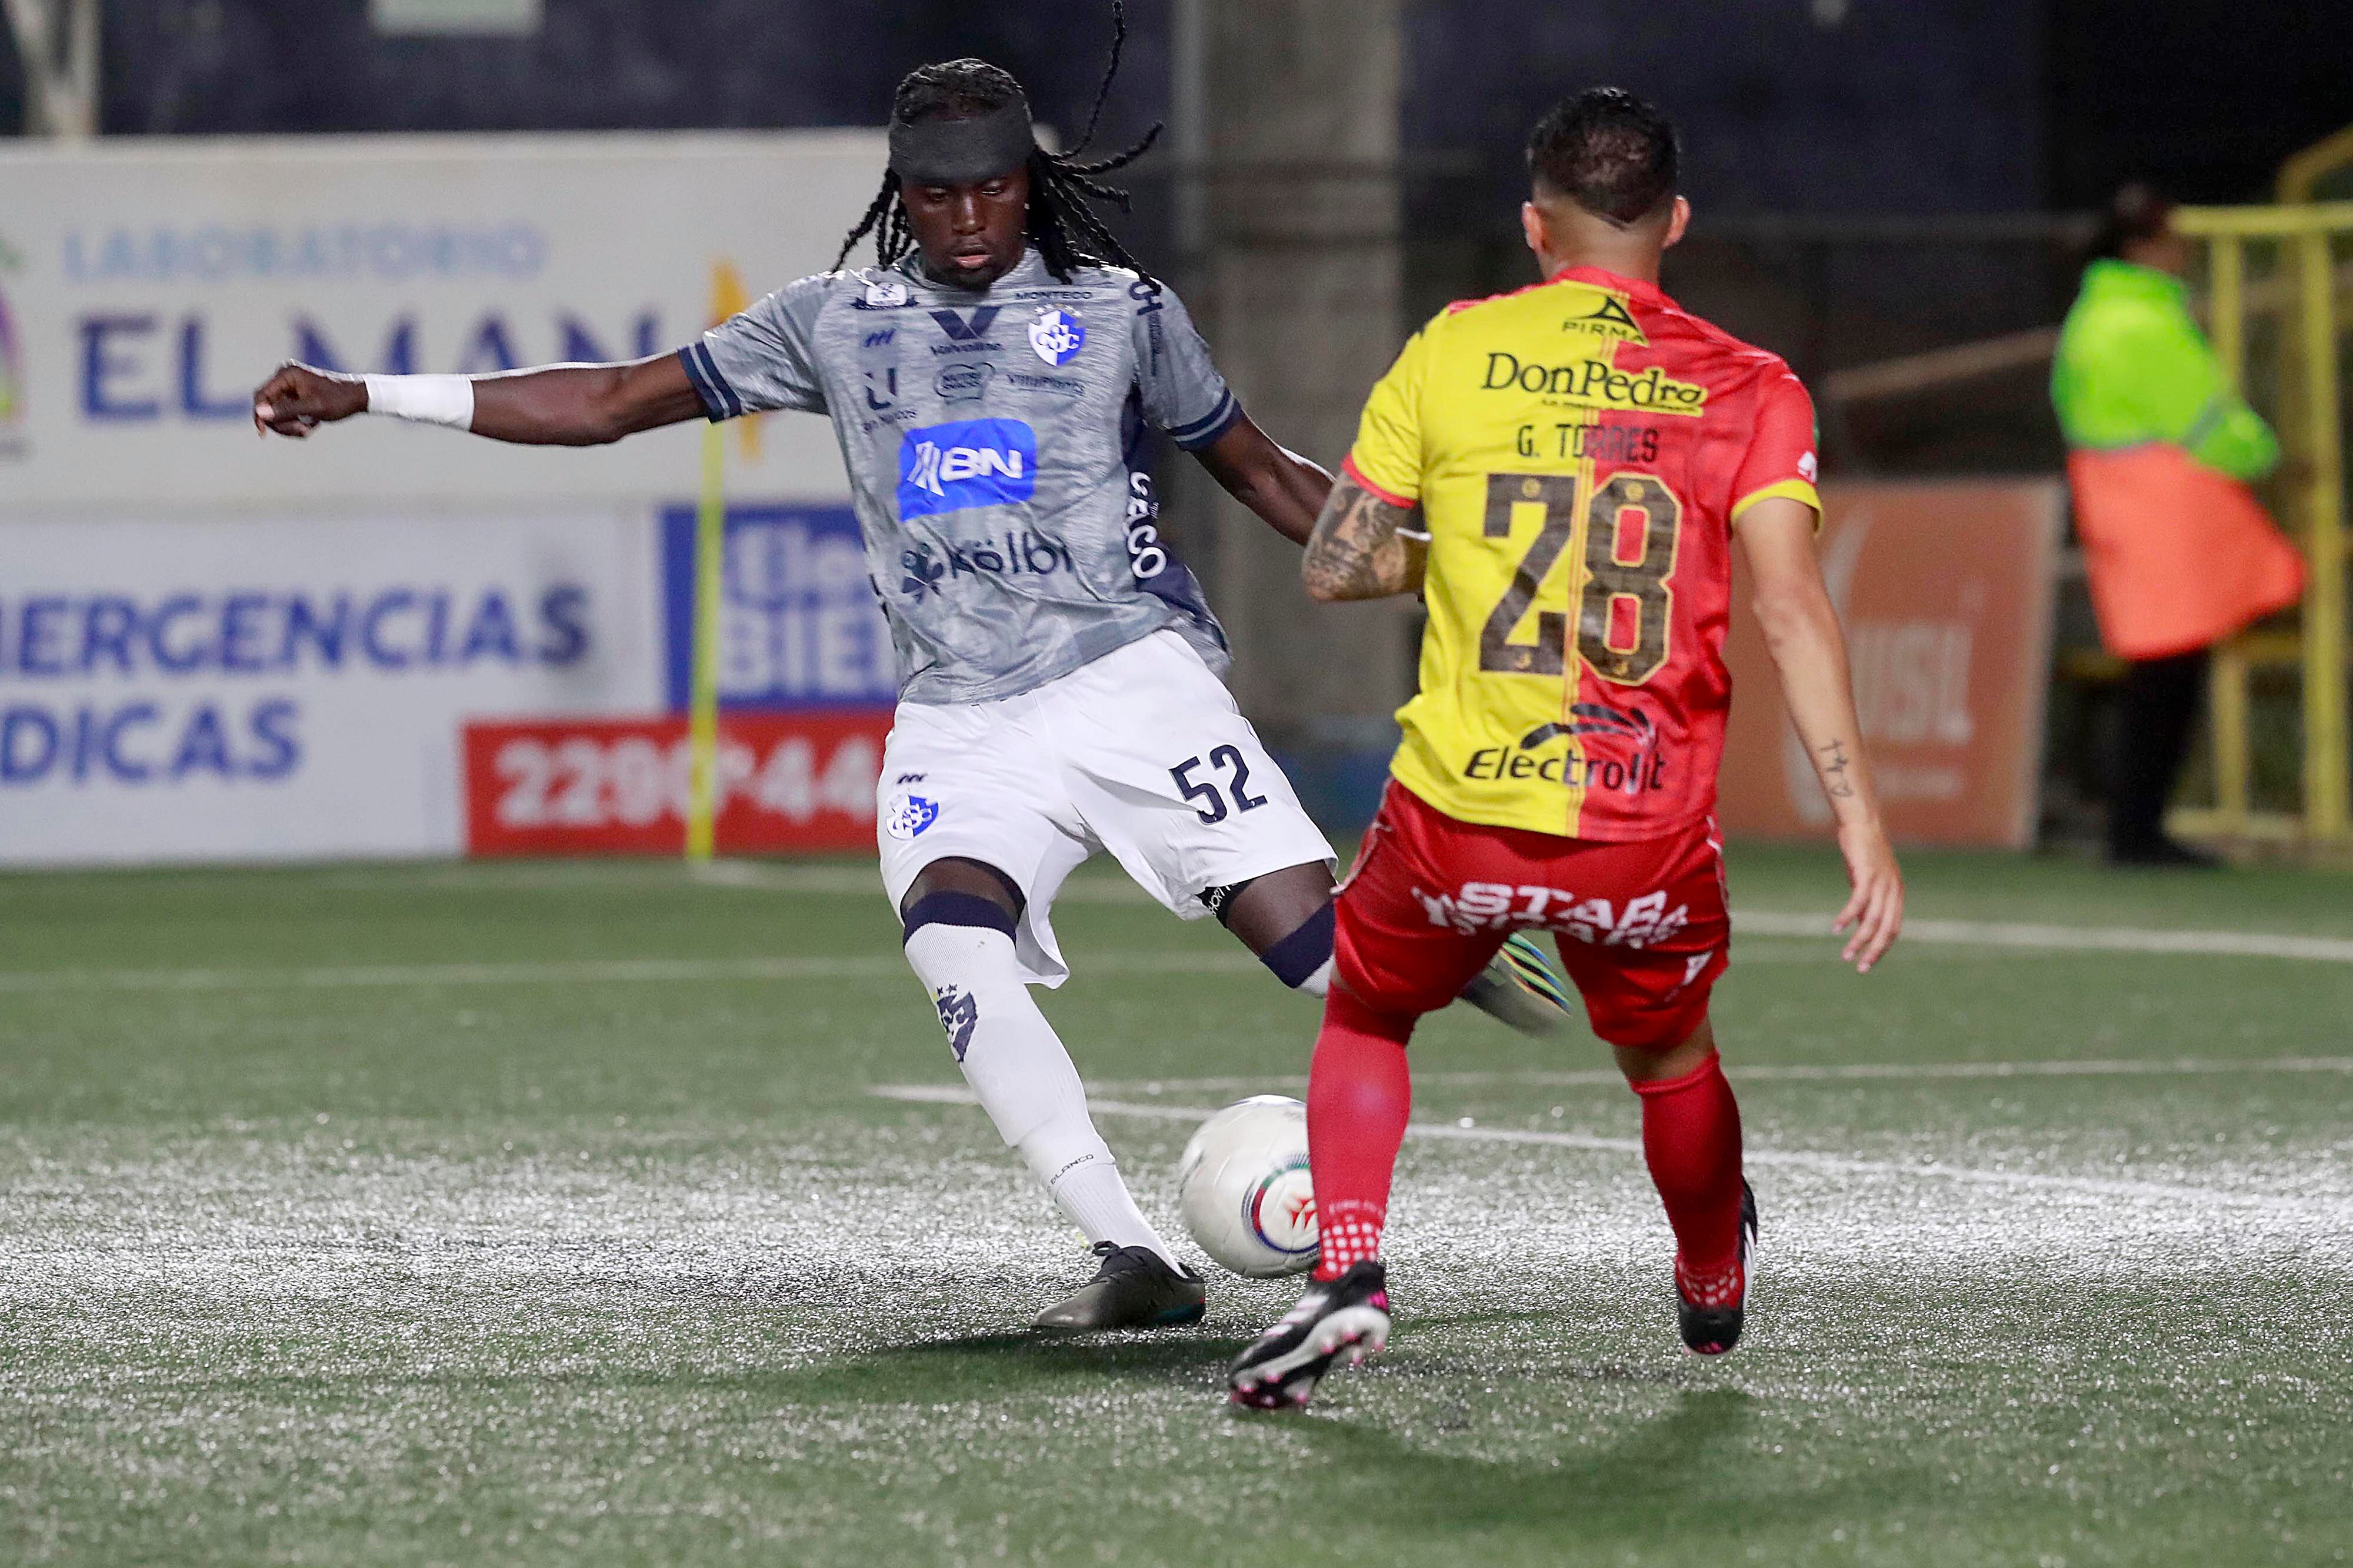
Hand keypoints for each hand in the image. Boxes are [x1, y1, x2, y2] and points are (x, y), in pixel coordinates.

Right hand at [252, 363, 367, 438]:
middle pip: (268, 407)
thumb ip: (285, 410)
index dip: (259, 414)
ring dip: (291, 426)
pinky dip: (297, 424)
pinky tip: (312, 424)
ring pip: (277, 414)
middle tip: (302, 431)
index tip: (263, 433)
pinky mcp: (295, 398)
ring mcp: (290, 389)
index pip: (261, 395)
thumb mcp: (312, 408)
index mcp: (287, 375)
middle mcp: (285, 379)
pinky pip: (287, 415)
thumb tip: (260, 413)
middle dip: (282, 423)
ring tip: (309, 428)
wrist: (357, 398)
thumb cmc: (338, 400)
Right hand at [1831, 816, 1902, 972]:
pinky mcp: (1867, 875)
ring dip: (1859, 940)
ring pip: (1873, 920)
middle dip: (1874, 952)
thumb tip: (1862, 924)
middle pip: (1886, 929)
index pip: (1893, 929)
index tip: (1867, 963)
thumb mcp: (1867, 881)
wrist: (1862, 824)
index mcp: (1896, 894)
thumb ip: (1868, 902)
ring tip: (1846, 955)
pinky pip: (1858, 902)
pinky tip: (1837, 928)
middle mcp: (1893, 891)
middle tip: (1861, 969)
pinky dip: (1847, 917)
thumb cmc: (1863, 852)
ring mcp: (1882, 883)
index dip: (1881, 948)